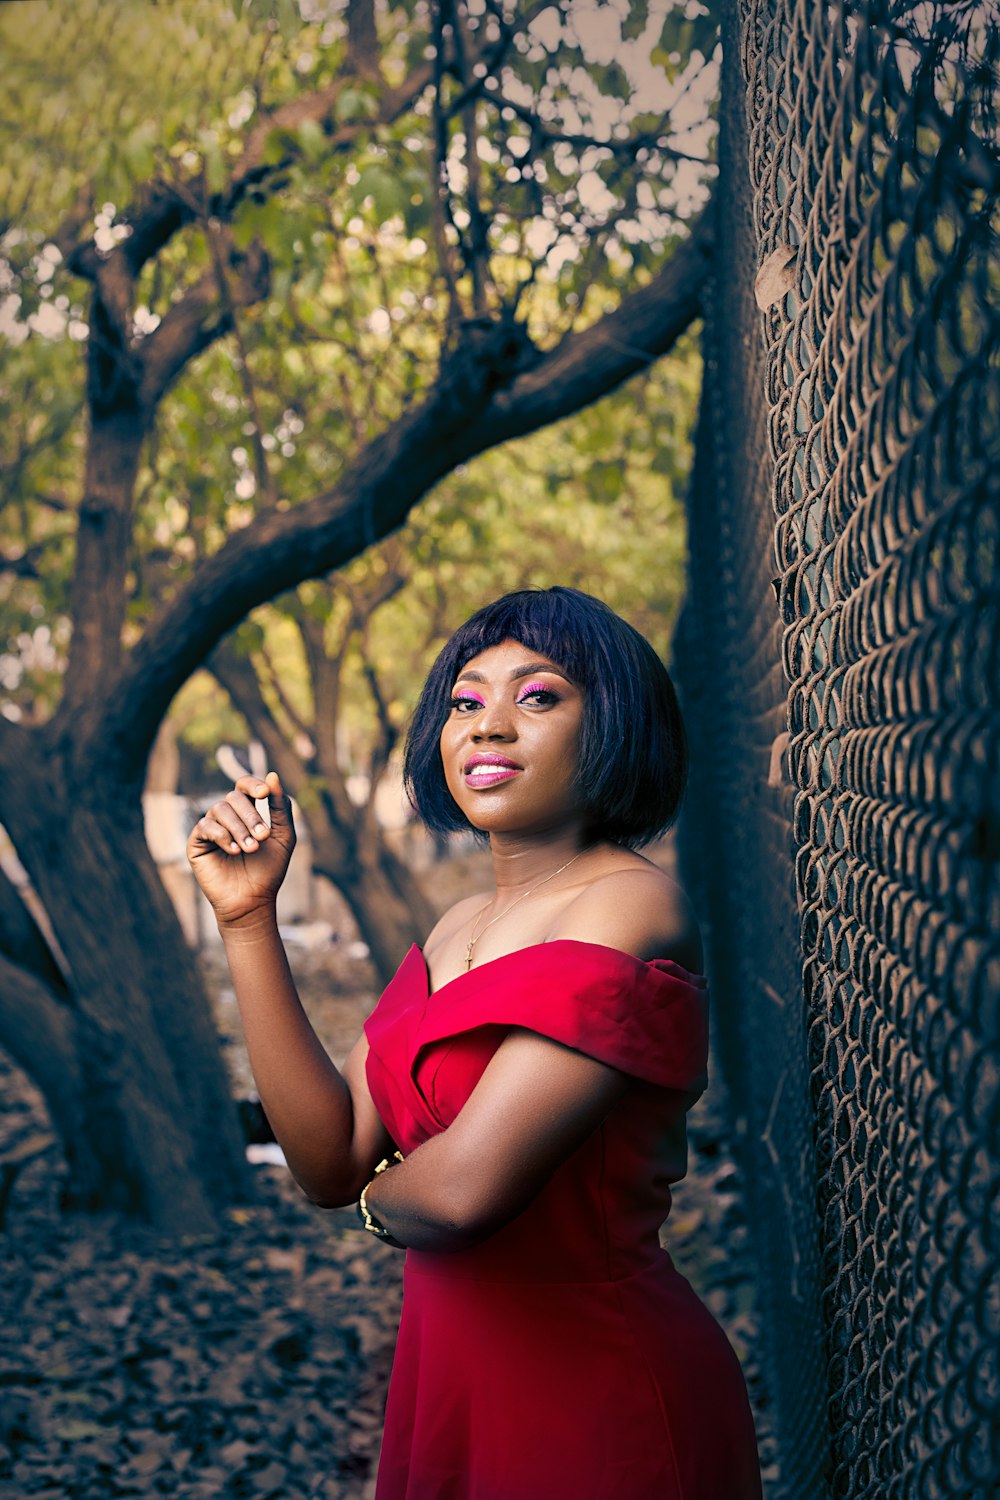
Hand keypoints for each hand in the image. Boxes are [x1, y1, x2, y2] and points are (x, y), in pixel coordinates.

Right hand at [186, 771, 295, 929]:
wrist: (252, 900)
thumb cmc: (269, 870)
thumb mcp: (283, 836)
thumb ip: (281, 807)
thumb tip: (272, 775)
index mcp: (247, 812)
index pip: (244, 786)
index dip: (252, 784)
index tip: (264, 794)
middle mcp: (227, 817)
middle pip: (233, 797)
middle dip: (251, 816)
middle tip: (263, 837)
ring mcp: (210, 828)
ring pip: (219, 809)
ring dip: (239, 828)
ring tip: (250, 849)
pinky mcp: (197, 842)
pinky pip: (205, 826)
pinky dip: (222, 836)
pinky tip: (234, 851)